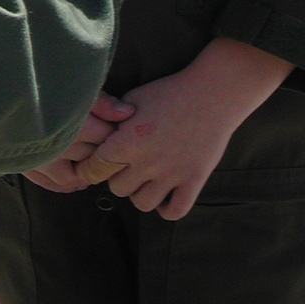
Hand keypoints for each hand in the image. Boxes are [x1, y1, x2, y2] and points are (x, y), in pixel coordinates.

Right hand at [23, 92, 134, 192]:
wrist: (0, 96)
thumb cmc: (39, 86)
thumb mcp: (72, 87)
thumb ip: (100, 101)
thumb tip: (128, 114)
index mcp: (70, 123)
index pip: (105, 136)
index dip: (113, 130)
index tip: (114, 125)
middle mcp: (56, 147)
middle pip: (92, 156)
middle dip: (101, 149)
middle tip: (103, 139)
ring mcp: (41, 161)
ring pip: (76, 176)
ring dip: (85, 170)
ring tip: (89, 157)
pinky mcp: (29, 169)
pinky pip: (56, 184)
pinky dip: (68, 182)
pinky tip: (75, 172)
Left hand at [76, 41, 292, 219]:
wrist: (212, 94)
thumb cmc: (168, 92)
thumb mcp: (132, 99)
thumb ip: (112, 120)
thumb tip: (97, 135)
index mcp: (127, 141)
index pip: (95, 169)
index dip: (93, 167)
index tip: (98, 164)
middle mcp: (147, 162)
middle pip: (117, 189)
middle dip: (117, 178)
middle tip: (126, 166)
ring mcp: (172, 174)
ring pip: (143, 204)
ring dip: (140, 193)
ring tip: (145, 179)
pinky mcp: (194, 181)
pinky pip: (174, 211)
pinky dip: (166, 208)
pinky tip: (165, 194)